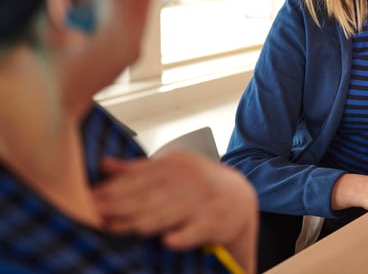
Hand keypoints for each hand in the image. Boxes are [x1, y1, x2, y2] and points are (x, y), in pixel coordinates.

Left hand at [92, 151, 257, 273]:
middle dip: (121, 204)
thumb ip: (138, 170)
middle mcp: (191, 178)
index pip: (142, 175)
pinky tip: (167, 241)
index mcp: (177, 163)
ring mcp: (205, 199)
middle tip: (96, 214)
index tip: (91, 197)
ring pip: (171, 211)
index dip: (115, 187)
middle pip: (152, 193)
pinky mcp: (217, 220)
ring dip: (143, 220)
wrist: (239, 197)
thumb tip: (104, 165)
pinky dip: (184, 235)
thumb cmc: (198, 185)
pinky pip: (198, 229)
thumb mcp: (172, 170)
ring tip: (118, 228)